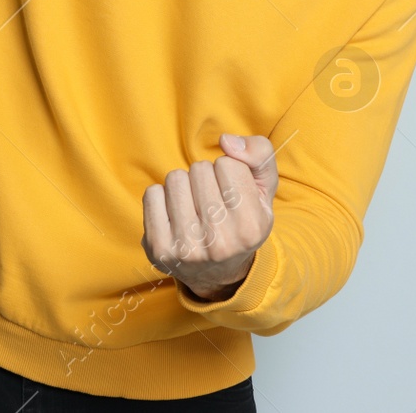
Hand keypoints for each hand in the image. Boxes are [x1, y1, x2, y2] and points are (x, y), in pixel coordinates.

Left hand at [141, 133, 278, 300]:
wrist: (218, 273)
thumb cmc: (241, 219)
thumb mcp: (264, 189)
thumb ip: (259, 154)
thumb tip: (225, 141)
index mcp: (252, 227)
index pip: (227, 164)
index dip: (228, 171)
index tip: (231, 193)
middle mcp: (221, 243)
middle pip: (199, 170)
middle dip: (205, 177)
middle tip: (211, 201)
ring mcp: (186, 249)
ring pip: (175, 178)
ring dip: (183, 186)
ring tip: (193, 208)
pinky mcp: (158, 249)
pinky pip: (151, 194)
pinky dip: (161, 197)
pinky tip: (174, 215)